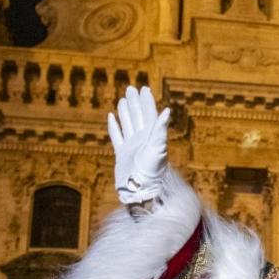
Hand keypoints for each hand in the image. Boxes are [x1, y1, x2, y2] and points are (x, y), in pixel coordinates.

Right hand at [107, 85, 170, 203]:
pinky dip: (114, 126)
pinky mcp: (121, 154)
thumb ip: (160, 129)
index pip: (149, 114)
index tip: (143, 88)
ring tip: (123, 100)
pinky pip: (117, 136)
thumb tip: (167, 110)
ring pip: (128, 124)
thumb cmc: (151, 171)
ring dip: (126, 112)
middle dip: (135, 102)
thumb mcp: (158, 147)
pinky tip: (111, 117)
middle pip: (138, 116)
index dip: (147, 101)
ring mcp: (131, 146)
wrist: (139, 190)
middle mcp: (142, 139)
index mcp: (151, 136)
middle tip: (131, 88)